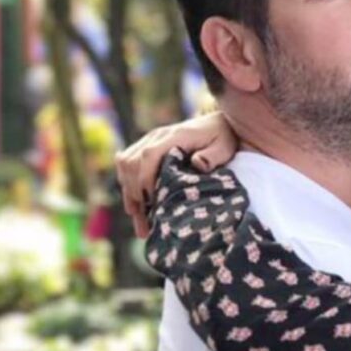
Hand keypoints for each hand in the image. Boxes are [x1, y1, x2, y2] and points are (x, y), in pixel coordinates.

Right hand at [115, 112, 237, 237]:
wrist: (219, 124)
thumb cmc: (224, 138)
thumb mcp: (224, 147)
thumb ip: (213, 156)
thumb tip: (197, 164)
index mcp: (175, 136)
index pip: (149, 155)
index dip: (146, 179)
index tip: (152, 203)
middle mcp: (157, 136)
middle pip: (132, 163)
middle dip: (136, 195)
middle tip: (147, 225)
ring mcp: (150, 141)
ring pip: (126, 166)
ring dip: (130, 196)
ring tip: (142, 226)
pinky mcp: (148, 148)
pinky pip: (128, 166)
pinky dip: (129, 188)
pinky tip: (136, 211)